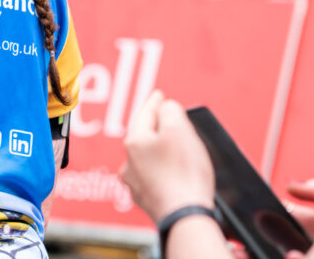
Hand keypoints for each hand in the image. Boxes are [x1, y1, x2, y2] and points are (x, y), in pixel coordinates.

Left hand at [121, 90, 214, 222]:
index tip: (159, 95)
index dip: (155, 102)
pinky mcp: (147, 200)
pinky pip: (153, 177)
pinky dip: (162, 171)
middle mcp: (129, 162)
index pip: (145, 114)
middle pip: (143, 136)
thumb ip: (170, 110)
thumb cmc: (183, 174)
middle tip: (166, 117)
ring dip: (158, 150)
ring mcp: (136, 183)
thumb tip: (165, 108)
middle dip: (155, 126)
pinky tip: (172, 173)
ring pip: (146, 158)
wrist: (185, 217)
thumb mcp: (179, 129)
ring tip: (172, 146)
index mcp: (134, 141)